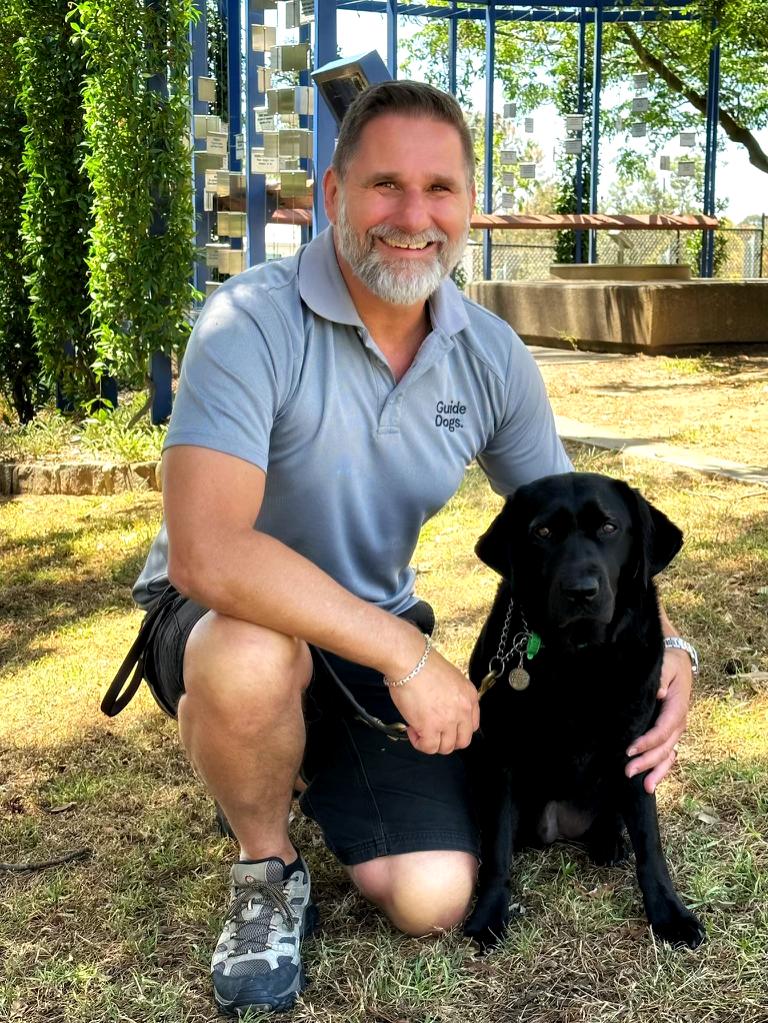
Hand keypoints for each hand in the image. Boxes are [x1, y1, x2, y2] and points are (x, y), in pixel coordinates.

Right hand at [386, 643, 479, 754]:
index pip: (472, 725)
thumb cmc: (422, 663)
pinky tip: (412, 729)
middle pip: (463, 740)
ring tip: (419, 729)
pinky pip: (428, 747)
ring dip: (432, 742)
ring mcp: (448, 720)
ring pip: (446, 747)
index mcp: (469, 696)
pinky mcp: (430, 727)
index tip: (446, 727)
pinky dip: (419, 743)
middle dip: (447, 740)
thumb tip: (442, 707)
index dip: (457, 729)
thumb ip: (452, 695)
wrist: (410, 661)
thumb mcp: (450, 677)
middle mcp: (463, 709)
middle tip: (434, 733)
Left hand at [625, 647, 692, 792]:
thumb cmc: (669, 663)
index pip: (663, 730)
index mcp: (677, 707)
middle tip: (628, 772)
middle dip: (648, 762)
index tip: (629, 750)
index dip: (647, 742)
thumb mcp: (667, 665)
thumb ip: (662, 677)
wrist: (678, 661)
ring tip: (645, 787)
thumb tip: (658, 692)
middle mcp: (678, 722)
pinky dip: (661, 767)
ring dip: (657, 771)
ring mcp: (675, 729)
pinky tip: (651, 780)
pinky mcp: (669, 731)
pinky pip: (667, 753)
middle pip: (665, 748)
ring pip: (668, 755)